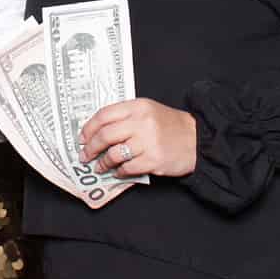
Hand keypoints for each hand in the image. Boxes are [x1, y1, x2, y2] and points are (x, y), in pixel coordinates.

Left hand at [80, 98, 198, 178]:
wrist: (197, 139)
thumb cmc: (169, 126)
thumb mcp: (148, 111)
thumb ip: (125, 116)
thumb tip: (97, 131)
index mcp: (138, 107)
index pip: (104, 115)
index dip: (89, 127)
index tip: (82, 137)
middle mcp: (141, 122)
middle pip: (105, 135)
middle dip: (91, 147)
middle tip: (85, 155)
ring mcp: (148, 142)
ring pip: (114, 154)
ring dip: (102, 163)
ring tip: (99, 166)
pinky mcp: (153, 160)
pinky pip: (127, 168)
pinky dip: (119, 172)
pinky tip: (118, 172)